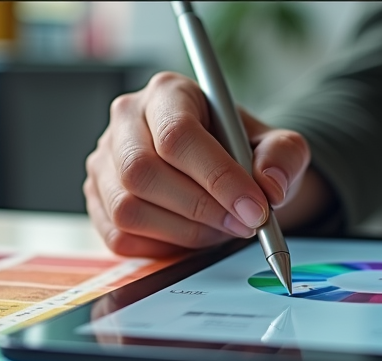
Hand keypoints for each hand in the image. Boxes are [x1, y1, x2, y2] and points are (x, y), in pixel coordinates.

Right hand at [85, 72, 315, 257]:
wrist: (224, 171)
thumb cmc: (243, 153)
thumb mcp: (277, 146)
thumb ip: (284, 157)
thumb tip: (270, 186)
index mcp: (168, 93)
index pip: (177, 135)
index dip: (217, 178)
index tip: (255, 208)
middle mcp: (126, 120)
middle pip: (143, 172)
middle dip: (201, 209)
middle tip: (243, 225)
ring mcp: (104, 161)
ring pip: (127, 208)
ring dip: (183, 231)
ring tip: (220, 229)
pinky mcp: (98, 199)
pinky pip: (119, 236)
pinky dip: (162, 245)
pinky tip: (191, 235)